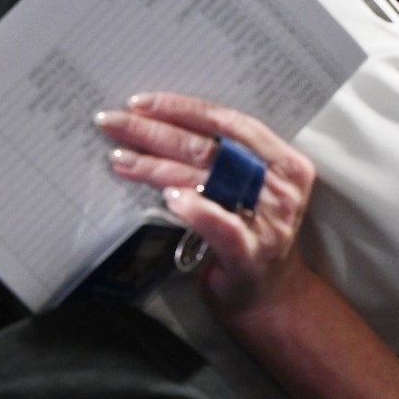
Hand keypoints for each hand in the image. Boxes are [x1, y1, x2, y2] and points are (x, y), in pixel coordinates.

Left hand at [96, 93, 316, 322]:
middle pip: (209, 148)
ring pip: (205, 180)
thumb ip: (224, 160)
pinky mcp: (250, 253)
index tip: (142, 103)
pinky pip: (219, 224)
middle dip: (155, 131)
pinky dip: (194, 208)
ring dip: (155, 166)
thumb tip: (161, 125)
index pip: (230, 122)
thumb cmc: (250, 233)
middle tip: (114, 122)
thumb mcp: (248, 188)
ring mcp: (268, 221)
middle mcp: (281, 188)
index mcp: (284, 162)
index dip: (183, 109)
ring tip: (120, 157)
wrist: (268, 295)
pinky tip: (168, 197)